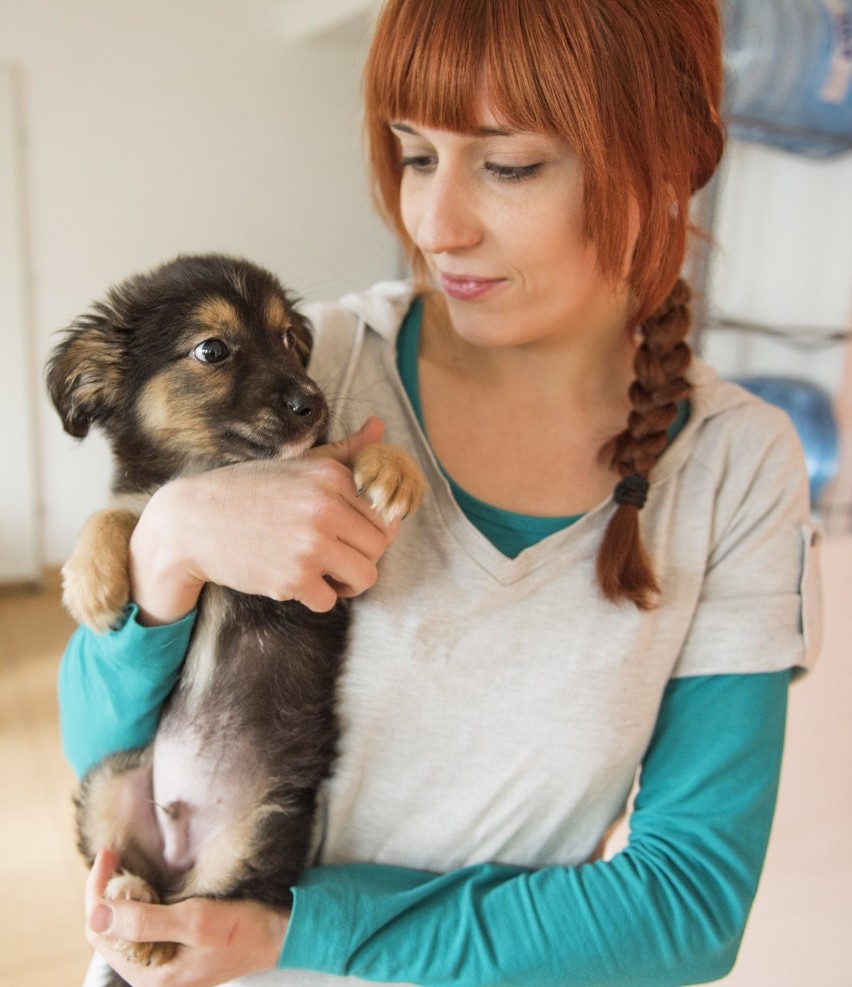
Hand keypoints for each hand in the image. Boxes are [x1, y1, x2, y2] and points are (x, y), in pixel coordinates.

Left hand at [86, 849, 287, 986]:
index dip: (98, 891)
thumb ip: (147, 921)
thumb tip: (96, 916)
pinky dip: (137, 903)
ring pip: (122, 929)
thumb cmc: (244, 929)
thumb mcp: (197, 921)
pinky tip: (145, 885)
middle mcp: (151, 975)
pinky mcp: (174, 953)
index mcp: (151, 974)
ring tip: (125, 864)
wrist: (280, 936)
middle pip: (107, 931)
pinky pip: (141, 928)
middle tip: (114, 853)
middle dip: (105, 891)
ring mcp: (162, 965)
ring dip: (120, 896)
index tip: (109, 853)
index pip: (100, 932)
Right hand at [129, 417, 399, 623]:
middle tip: (335, 556)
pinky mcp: (293, 579)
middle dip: (361, 556)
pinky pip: (330, 600)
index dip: (373, 529)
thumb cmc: (249, 490)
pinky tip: (297, 581)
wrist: (192, 522)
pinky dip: (316, 597)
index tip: (352, 534)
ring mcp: (311, 545)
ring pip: (365, 577)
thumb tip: (379, 427)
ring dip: (347, 582)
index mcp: (332, 477)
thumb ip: (345, 450)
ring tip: (324, 572)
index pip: (385, 514)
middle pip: (379, 548)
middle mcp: (326, 508)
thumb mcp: (297, 463)